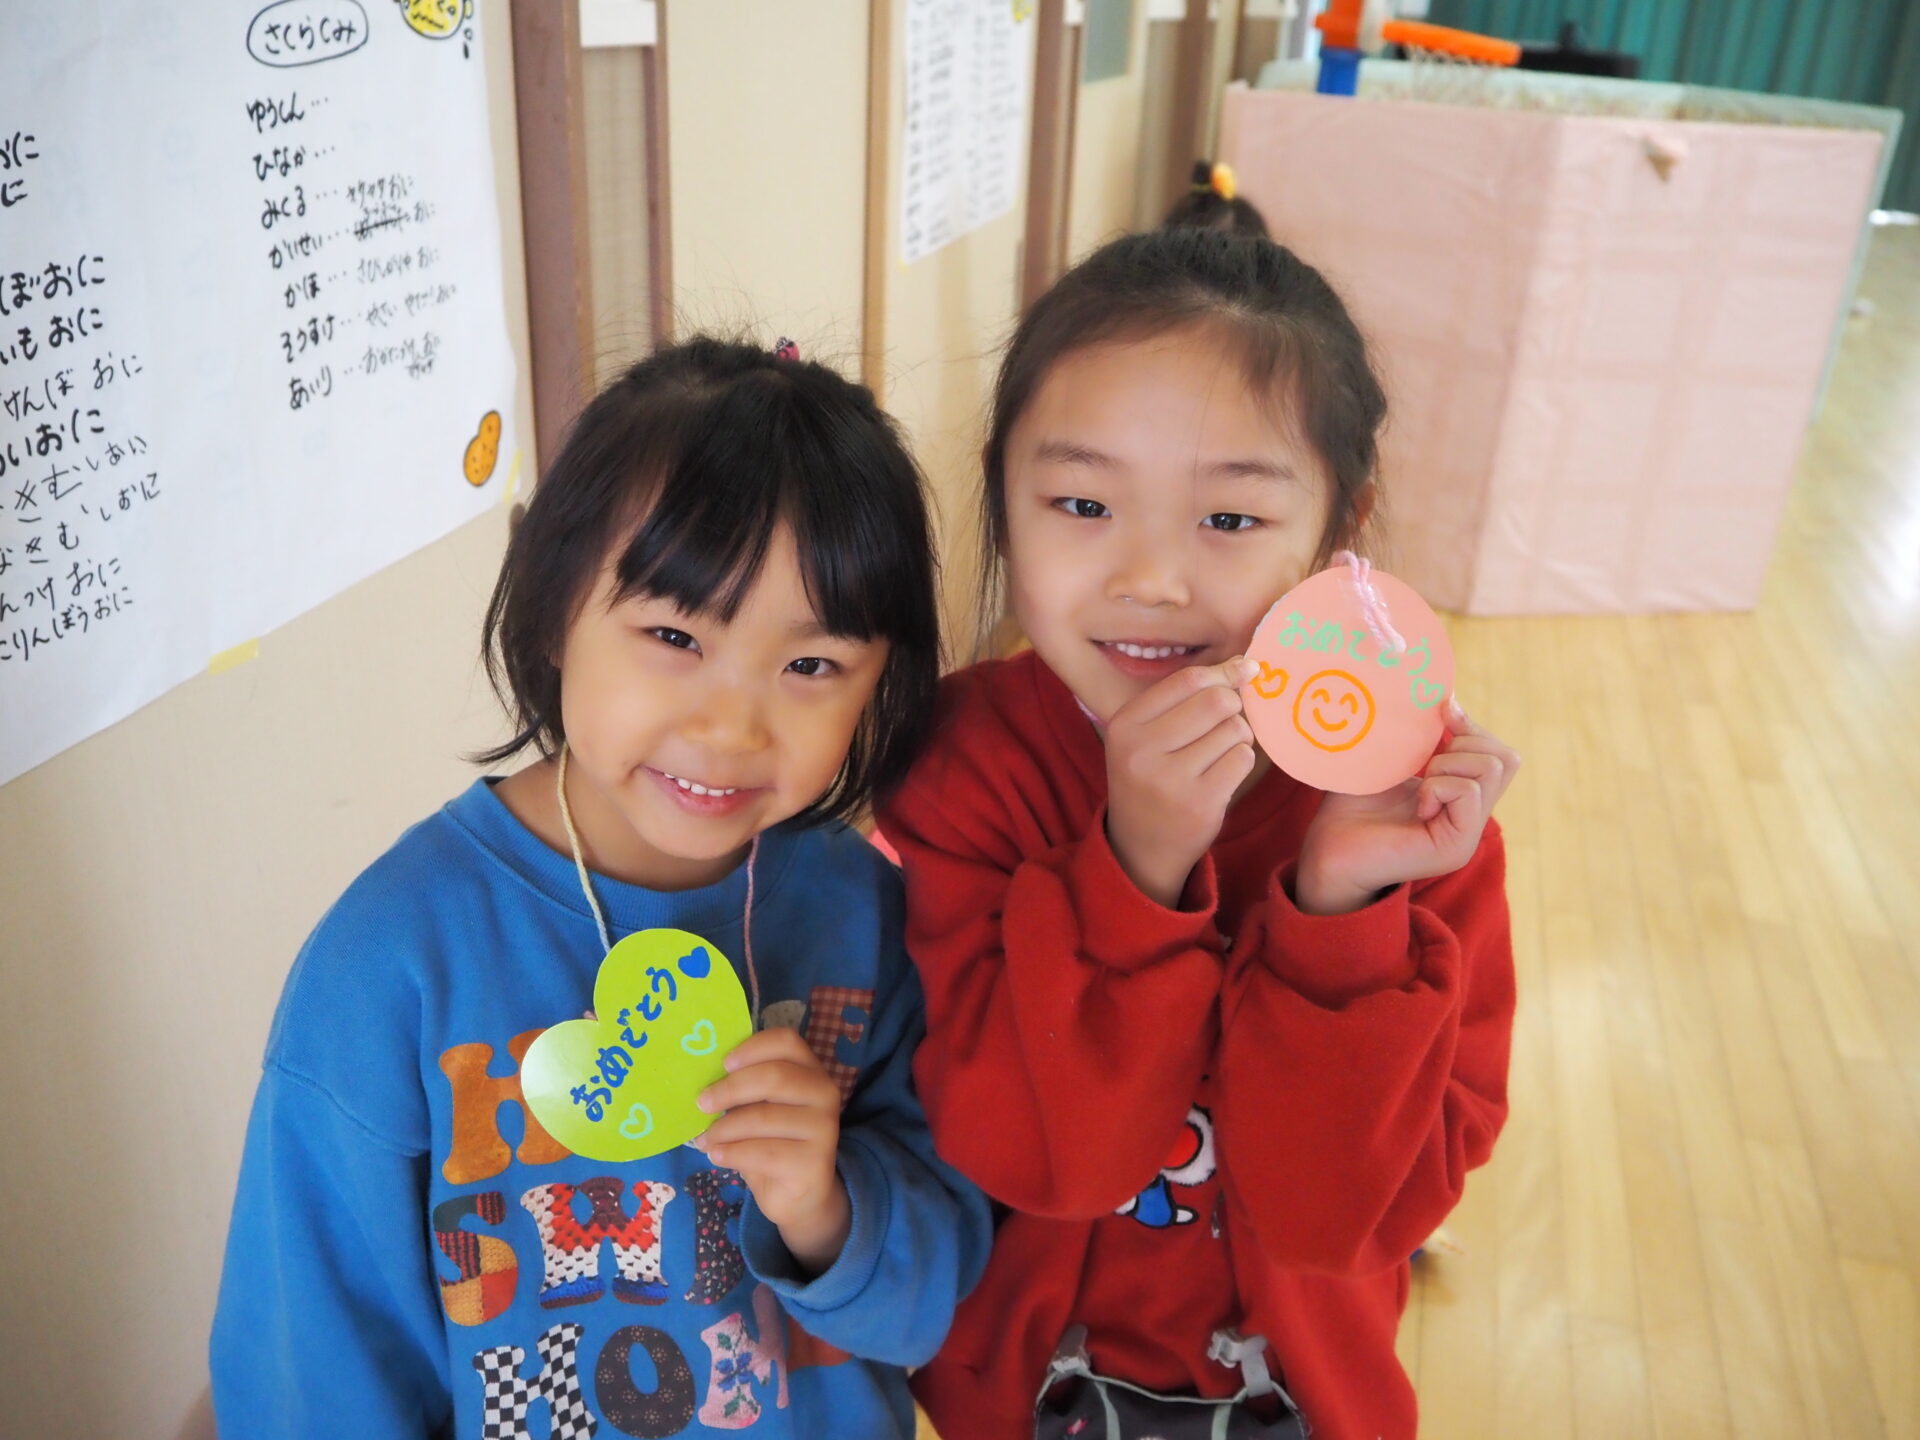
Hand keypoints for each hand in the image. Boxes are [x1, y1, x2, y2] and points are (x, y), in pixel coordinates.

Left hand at [691, 1026, 849, 1273]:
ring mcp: (824, 1128)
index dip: (752, 1048)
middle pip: (774, 1076)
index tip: (724, 1064)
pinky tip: (717, 1156)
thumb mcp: (760, 1108)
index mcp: (810, 1070)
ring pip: (763, 1117)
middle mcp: (824, 1093)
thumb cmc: (773, 1141)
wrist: (800, 1194)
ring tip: (705, 1139)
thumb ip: (744, 1089)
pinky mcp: (814, 1162)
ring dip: (724, 1129)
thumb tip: (701, 1079)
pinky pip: (763, 1152)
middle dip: (730, 1089)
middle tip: (702, 1103)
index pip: (786, 1041)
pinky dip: (732, 1153)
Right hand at [1104, 657, 1259, 906]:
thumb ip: (1188, 698)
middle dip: (1232, 708)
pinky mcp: (1199, 803)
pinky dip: (1241, 761)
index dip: (1222, 674)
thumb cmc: (1150, 779)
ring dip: (1237, 738)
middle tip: (1224, 725)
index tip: (1241, 674)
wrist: (1139, 846)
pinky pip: (1242, 759)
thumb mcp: (1148, 735)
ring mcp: (1170, 779)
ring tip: (1218, 755)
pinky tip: (1222, 775)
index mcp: (1125, 724)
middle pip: (1216, 701)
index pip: (1187, 680)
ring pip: (1234, 730)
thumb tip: (1244, 665)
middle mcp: (1142, 750)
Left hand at [1295, 699, 1519, 914]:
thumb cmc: (1351, 805)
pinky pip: (1469, 793)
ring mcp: (1467, 835)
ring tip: (1419, 782)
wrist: (1328, 847)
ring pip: (1492, 769)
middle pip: (1506, 758)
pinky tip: (1416, 803)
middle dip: (1465, 743)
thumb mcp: (1391, 759)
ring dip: (1449, 763)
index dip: (1474, 727)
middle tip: (1425, 762)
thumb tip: (1449, 698)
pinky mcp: (1456, 846)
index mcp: (1461, 799)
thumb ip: (1420, 736)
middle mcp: (1470, 818)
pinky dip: (1439, 786)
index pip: (1501, 754)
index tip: (1442, 711)